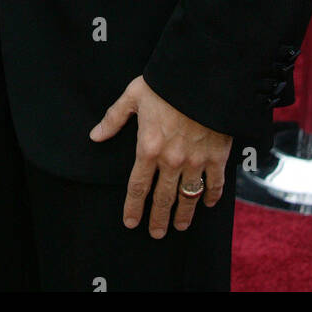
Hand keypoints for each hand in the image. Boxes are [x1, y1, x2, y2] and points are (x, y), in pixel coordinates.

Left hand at [90, 75, 232, 237]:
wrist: (202, 78)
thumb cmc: (165, 84)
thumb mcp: (133, 96)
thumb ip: (114, 118)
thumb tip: (95, 135)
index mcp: (148, 148)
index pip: (137, 186)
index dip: (133, 207)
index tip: (131, 222)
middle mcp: (171, 161)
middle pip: (163, 198)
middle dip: (158, 219)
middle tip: (156, 233)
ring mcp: (195, 161)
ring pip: (188, 197)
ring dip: (184, 214)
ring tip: (180, 227)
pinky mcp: (217, 157)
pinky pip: (215, 184)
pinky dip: (212, 196)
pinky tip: (207, 204)